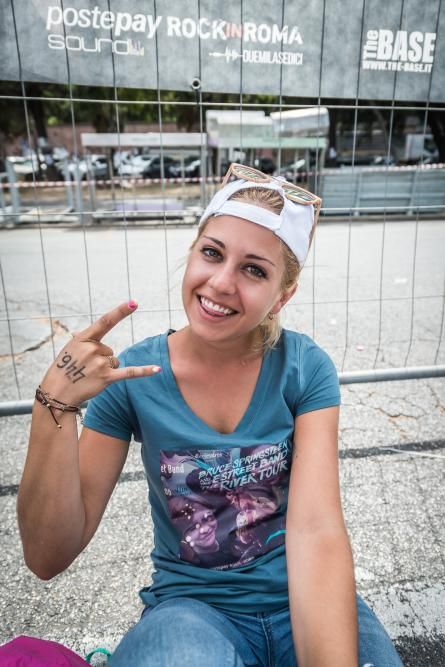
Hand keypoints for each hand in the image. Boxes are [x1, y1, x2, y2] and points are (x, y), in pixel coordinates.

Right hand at [40, 301, 160, 404]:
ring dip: (106, 369)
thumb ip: (81, 340)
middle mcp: (92, 349)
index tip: (134, 303)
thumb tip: (80, 333)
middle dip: (101, 359)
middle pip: (109, 350)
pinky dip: (144, 371)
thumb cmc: (63, 369)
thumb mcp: (70, 350)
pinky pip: (130, 372)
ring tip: (89, 375)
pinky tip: (158, 370)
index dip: (120, 311)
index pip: (105, 321)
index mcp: (83, 338)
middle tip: (84, 368)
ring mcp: (100, 363)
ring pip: (114, 361)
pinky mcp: (107, 377)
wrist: (57, 392)